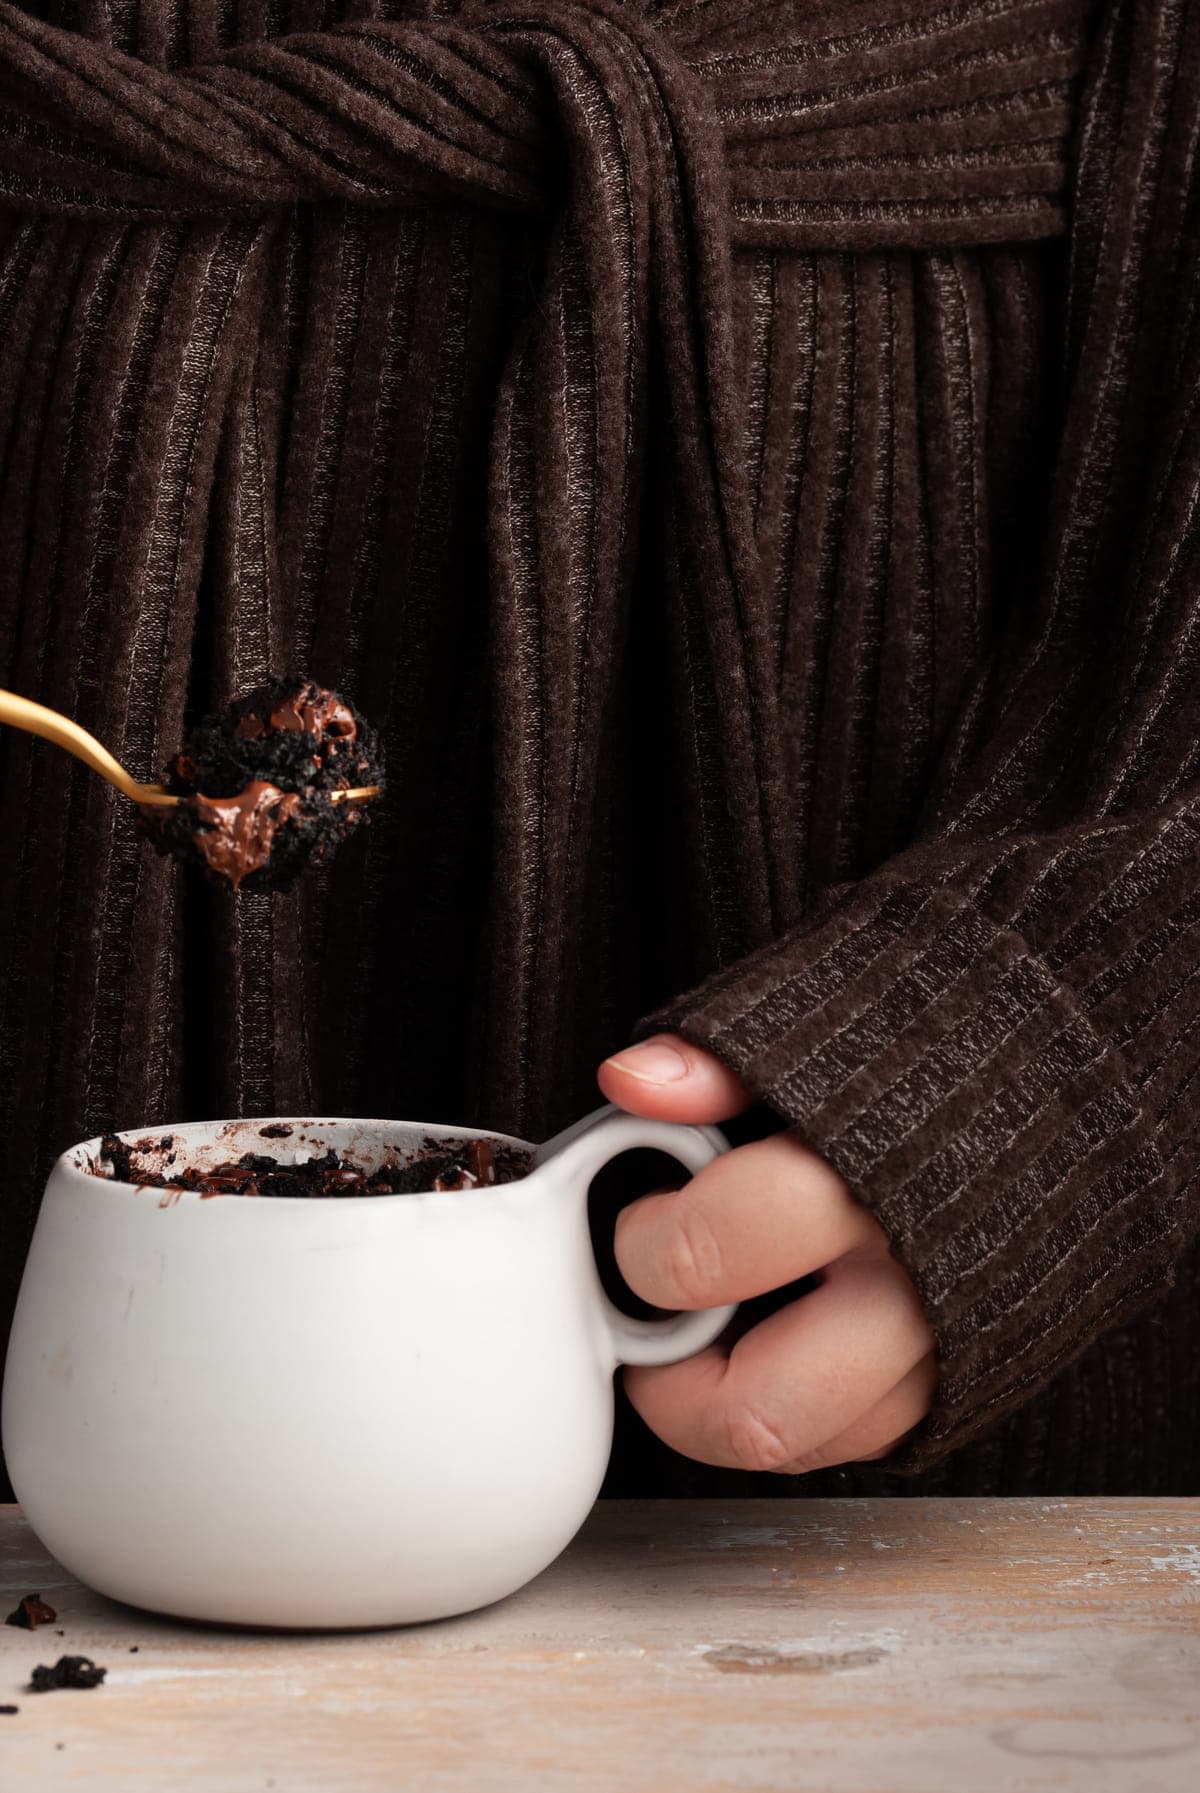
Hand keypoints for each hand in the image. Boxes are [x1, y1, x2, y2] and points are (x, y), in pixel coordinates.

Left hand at [595, 1034, 935, 1472]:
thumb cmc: (947, 1053)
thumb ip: (722, 1062)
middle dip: (672, 1385)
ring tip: (707, 1340)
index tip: (641, 1223)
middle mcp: (913, 1284)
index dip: (643, 1247)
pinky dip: (804, 1408)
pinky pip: (863, 1440)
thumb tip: (631, 1081)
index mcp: (865, 1179)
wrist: (1090, 1081)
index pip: (712, 1252)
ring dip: (730, 1409)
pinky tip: (783, 1344)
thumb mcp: (826, 1030)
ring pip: (808, 1447)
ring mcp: (947, 1349)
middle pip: (757, 1411)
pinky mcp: (969, 1382)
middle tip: (652, 1328)